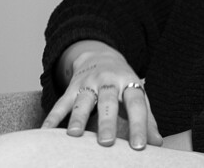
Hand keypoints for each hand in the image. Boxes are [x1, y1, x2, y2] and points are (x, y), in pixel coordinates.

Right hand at [41, 40, 162, 149]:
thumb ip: (147, 119)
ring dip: (79, 116)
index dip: (139, 125)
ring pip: (84, 100)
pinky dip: (53, 117)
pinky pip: (61, 103)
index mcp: (129, 84)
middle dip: (107, 121)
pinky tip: (45, 132)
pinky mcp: (72, 87)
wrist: (101, 56)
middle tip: (107, 143)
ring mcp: (89, 83)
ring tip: (75, 134)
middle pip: (109, 101)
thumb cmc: (122, 84)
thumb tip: (158, 144)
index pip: (137, 104)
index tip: (140, 147)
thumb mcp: (137, 95)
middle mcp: (109, 82)